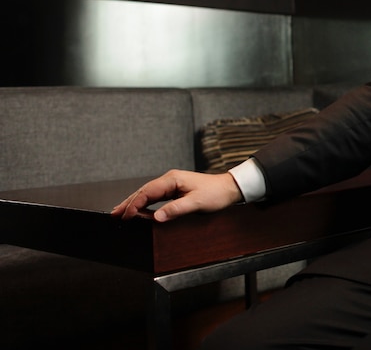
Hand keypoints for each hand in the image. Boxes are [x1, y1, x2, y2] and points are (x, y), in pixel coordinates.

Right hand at [111, 169, 242, 221]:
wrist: (230, 188)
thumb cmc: (216, 194)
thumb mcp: (196, 203)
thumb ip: (176, 210)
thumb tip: (156, 217)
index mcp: (172, 179)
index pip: (147, 192)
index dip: (134, 204)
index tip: (125, 216)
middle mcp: (170, 179)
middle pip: (143, 191)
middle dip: (128, 203)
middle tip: (114, 215)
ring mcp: (172, 184)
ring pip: (148, 193)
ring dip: (134, 203)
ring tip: (120, 213)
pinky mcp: (175, 189)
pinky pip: (155, 196)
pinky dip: (145, 203)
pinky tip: (139, 210)